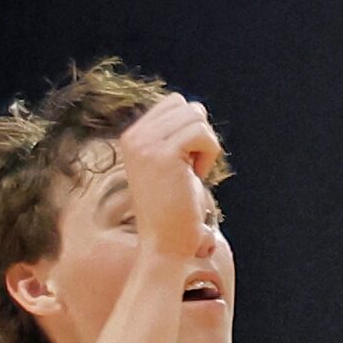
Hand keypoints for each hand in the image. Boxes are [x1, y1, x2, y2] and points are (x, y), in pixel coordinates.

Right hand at [117, 95, 221, 257]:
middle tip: (189, 168)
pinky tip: (194, 177)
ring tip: (190, 174)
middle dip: (200, 136)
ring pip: (197, 118)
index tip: (184, 161)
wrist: (166, 240)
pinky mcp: (162, 155)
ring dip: (205, 147)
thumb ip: (175, 134)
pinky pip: (204, 135)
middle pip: (189, 107)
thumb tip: (196, 108)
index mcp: (133, 136)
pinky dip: (209, 155)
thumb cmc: (177, 205)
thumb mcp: (171, 162)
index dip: (192, 130)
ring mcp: (145, 144)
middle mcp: (134, 136)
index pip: (176, 102)